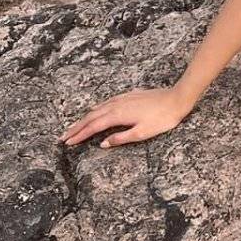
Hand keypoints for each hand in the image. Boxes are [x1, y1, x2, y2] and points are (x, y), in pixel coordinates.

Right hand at [60, 86, 189, 148]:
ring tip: (74, 127)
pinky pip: (106, 103)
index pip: (93, 127)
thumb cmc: (162, 118)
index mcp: (117, 115)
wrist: (177, 99)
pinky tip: (95, 111)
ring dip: (84, 119)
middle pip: (91, 117)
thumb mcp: (142, 133)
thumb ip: (121, 138)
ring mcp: (122, 99)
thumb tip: (103, 144)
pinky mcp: (128, 96)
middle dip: (76, 128)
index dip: (79, 135)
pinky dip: (96, 110)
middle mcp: (116, 105)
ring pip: (97, 109)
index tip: (67, 142)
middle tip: (63, 137)